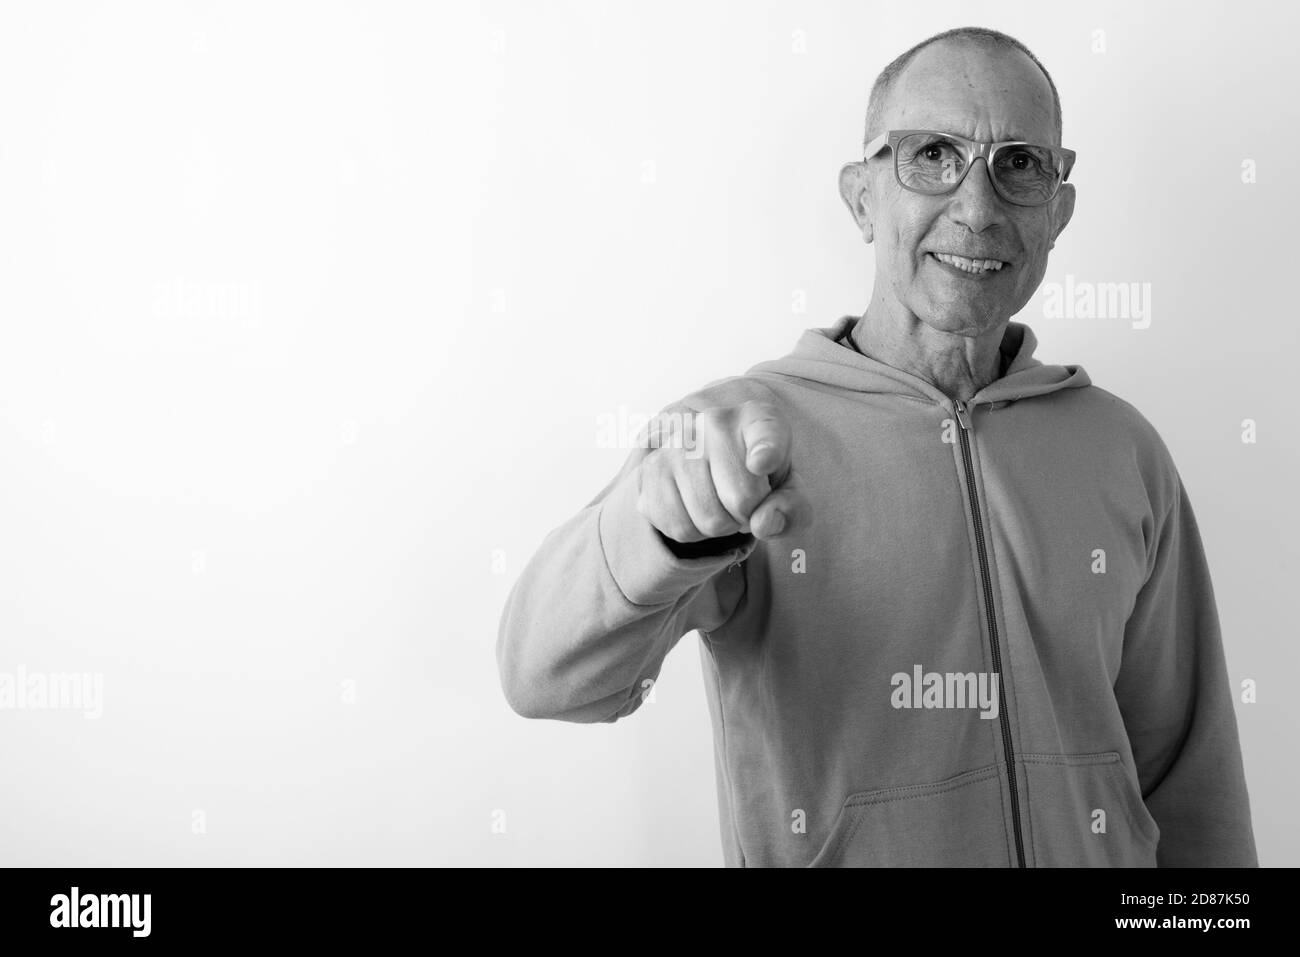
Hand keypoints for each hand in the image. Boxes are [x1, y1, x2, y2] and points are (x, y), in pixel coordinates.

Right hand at [634, 399, 809, 542]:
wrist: (708, 467)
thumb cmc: (758, 478)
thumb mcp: (788, 491)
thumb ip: (792, 509)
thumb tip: (763, 524)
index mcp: (758, 419)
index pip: (765, 434)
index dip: (766, 451)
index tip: (762, 463)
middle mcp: (714, 421)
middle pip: (741, 499)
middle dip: (748, 516)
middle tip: (743, 503)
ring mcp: (677, 443)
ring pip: (708, 519)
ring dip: (720, 527)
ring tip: (720, 505)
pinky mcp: (651, 469)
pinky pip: (678, 526)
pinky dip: (692, 532)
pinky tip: (695, 509)